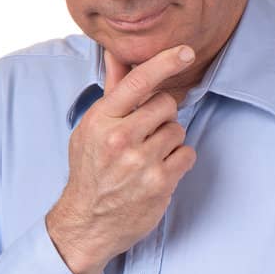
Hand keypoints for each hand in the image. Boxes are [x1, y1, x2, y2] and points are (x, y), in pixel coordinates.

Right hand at [46, 41, 198, 273]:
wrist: (87, 222)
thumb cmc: (90, 171)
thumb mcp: (90, 128)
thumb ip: (111, 92)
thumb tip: (115, 53)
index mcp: (102, 120)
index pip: (138, 81)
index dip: (165, 62)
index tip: (185, 51)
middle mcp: (121, 138)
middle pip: (166, 104)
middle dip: (162, 115)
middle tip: (147, 132)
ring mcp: (142, 162)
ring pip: (178, 130)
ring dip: (170, 140)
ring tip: (149, 156)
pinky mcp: (160, 183)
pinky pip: (187, 154)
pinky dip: (179, 160)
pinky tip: (160, 170)